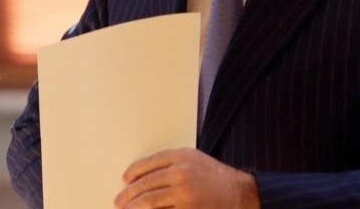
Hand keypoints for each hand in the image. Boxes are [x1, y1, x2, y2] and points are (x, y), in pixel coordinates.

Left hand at [113, 148, 259, 208]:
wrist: (240, 194)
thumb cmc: (216, 177)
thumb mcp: (195, 159)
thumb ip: (171, 163)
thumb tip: (140, 175)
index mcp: (182, 156)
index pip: (149, 163)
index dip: (134, 172)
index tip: (125, 179)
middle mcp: (182, 173)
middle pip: (146, 184)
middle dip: (129, 194)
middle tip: (119, 201)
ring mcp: (185, 194)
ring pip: (150, 201)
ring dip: (134, 206)